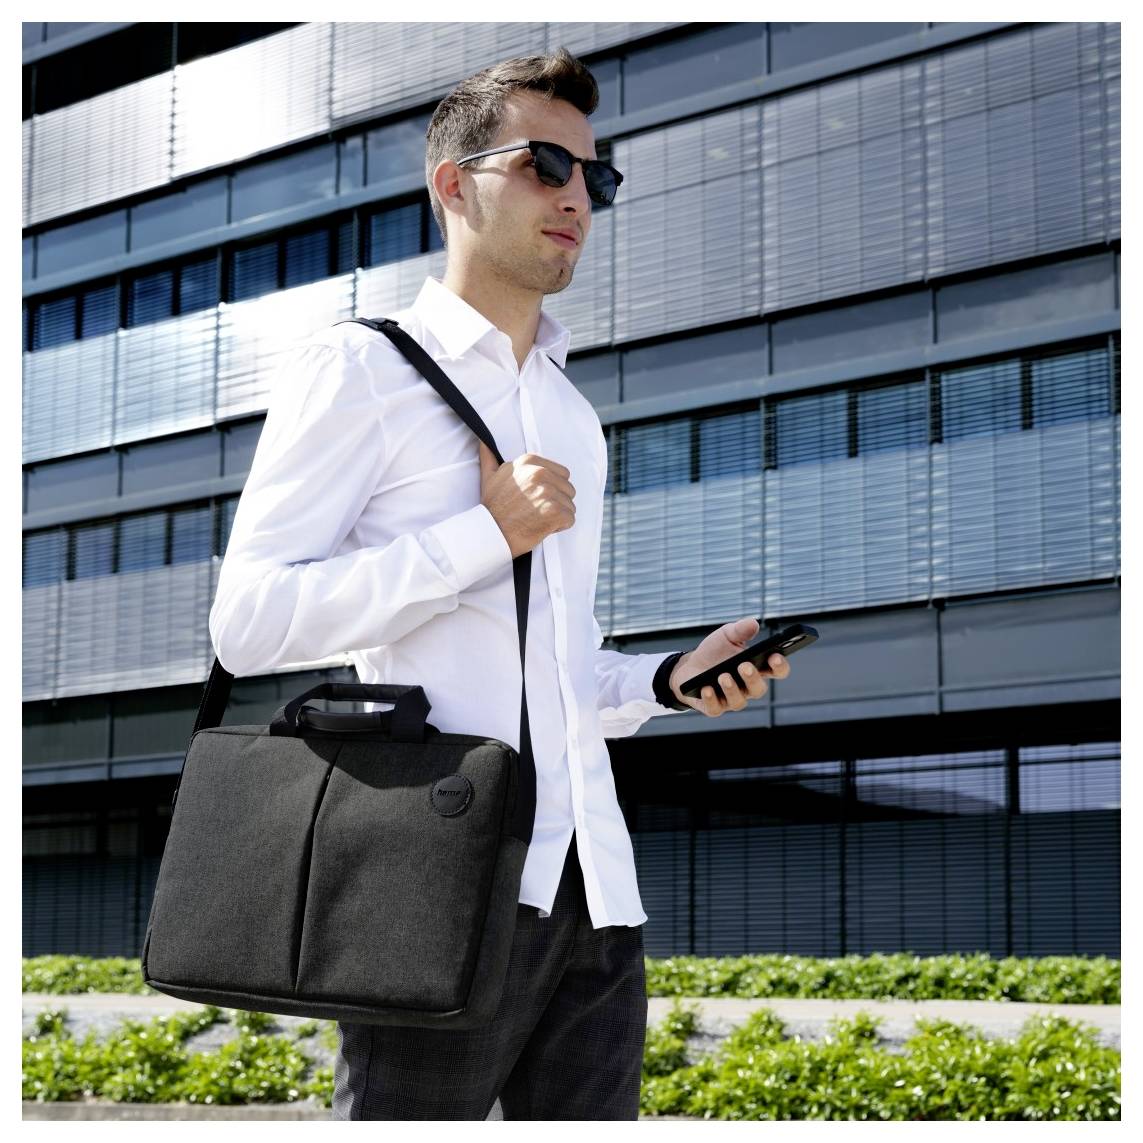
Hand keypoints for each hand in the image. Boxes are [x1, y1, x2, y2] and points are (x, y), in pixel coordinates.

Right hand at [478, 440, 576, 558]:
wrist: (490, 533)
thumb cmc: (492, 508)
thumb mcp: (489, 477)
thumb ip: (490, 458)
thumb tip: (483, 444)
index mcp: (529, 462)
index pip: (561, 473)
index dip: (552, 489)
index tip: (535, 498)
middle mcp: (540, 473)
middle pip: (568, 488)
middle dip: (556, 501)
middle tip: (536, 510)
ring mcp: (548, 492)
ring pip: (569, 504)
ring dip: (557, 515)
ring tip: (537, 518)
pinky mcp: (555, 511)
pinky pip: (570, 519)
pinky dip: (559, 526)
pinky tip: (542, 527)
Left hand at [669, 617, 790, 717]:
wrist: (690, 666)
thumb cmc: (715, 652)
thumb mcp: (726, 636)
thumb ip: (740, 630)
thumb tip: (753, 623)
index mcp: (757, 669)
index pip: (776, 670)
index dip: (779, 666)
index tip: (775, 656)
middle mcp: (747, 687)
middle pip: (758, 689)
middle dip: (753, 678)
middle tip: (744, 666)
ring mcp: (730, 699)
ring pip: (738, 701)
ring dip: (732, 689)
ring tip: (723, 676)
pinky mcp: (713, 707)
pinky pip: (715, 708)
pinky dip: (711, 699)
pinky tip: (706, 688)